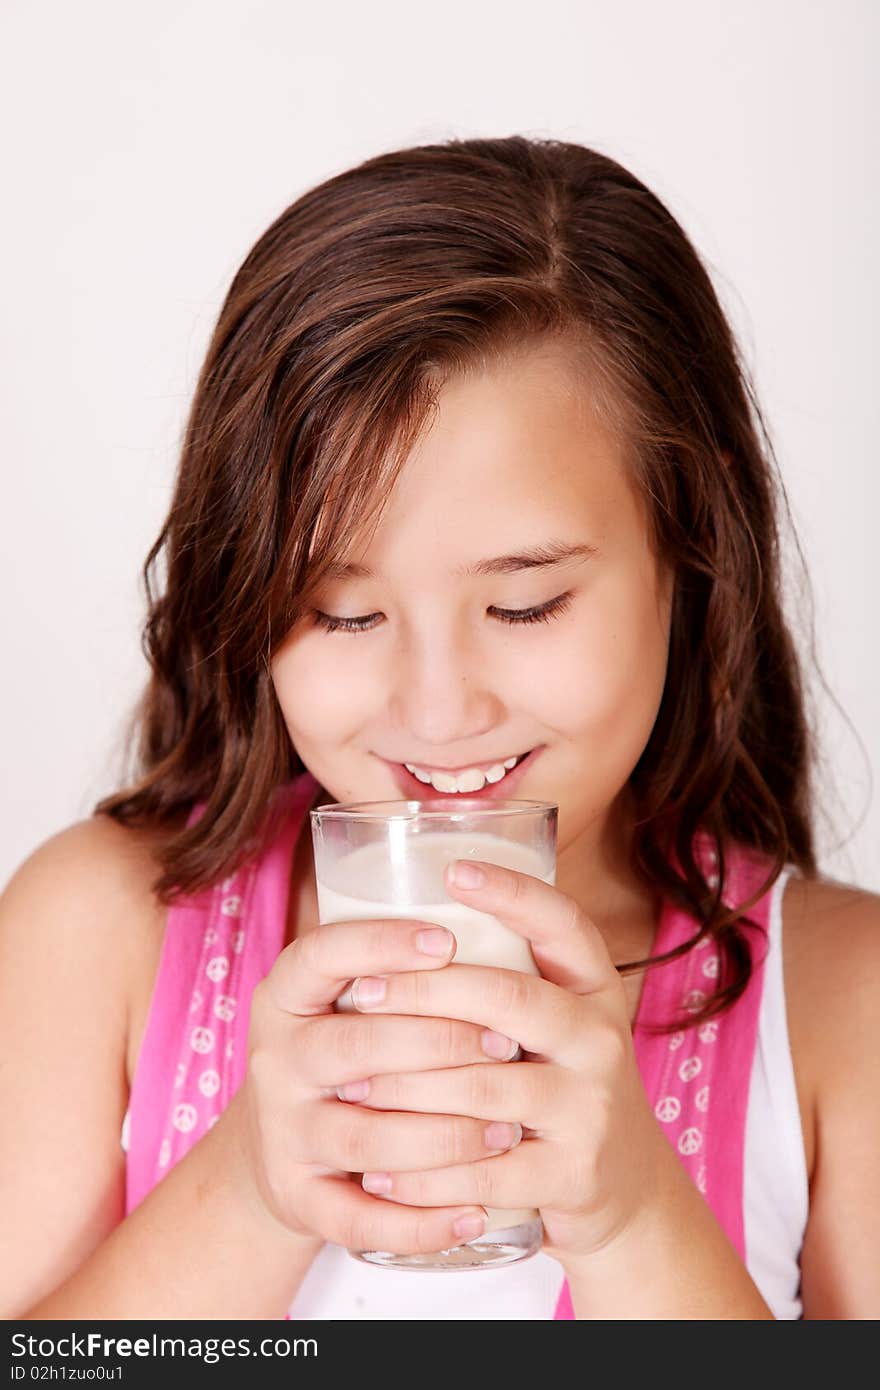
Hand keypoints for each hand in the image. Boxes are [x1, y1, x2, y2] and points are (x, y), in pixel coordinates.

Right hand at [238, 916, 522, 1254]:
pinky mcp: (297, 1199)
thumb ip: (400, 963)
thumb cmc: (345, 1052)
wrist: (281, 1150)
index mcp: (285, 996)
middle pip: (355, 1047)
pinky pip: (361, 1220)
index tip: (447, 937)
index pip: (322, 955)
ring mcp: (283, 1133)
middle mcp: (276, 1061)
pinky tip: (477, 1212)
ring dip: (445, 1134)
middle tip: (512, 1044)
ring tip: (509, 1127)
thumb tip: (502, 905)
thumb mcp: (345, 998)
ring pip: (366, 1137)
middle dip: (440, 1043)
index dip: (382, 943)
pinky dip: (423, 1222)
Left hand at [337, 859, 670, 1262]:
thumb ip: (502, 974)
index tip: (454, 870)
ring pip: (484, 1088)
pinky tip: (377, 1173)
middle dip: (425, 992)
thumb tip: (398, 912)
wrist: (623, 1184)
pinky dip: (424, 1175)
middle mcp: (600, 1039)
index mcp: (592, 987)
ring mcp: (591, 1108)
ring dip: (407, 1087)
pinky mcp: (574, 1174)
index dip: (513, 892)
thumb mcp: (555, 1019)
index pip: (562, 922)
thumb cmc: (558, 1081)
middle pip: (508, 997)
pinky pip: (485, 1172)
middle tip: (360, 993)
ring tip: (350, 1087)